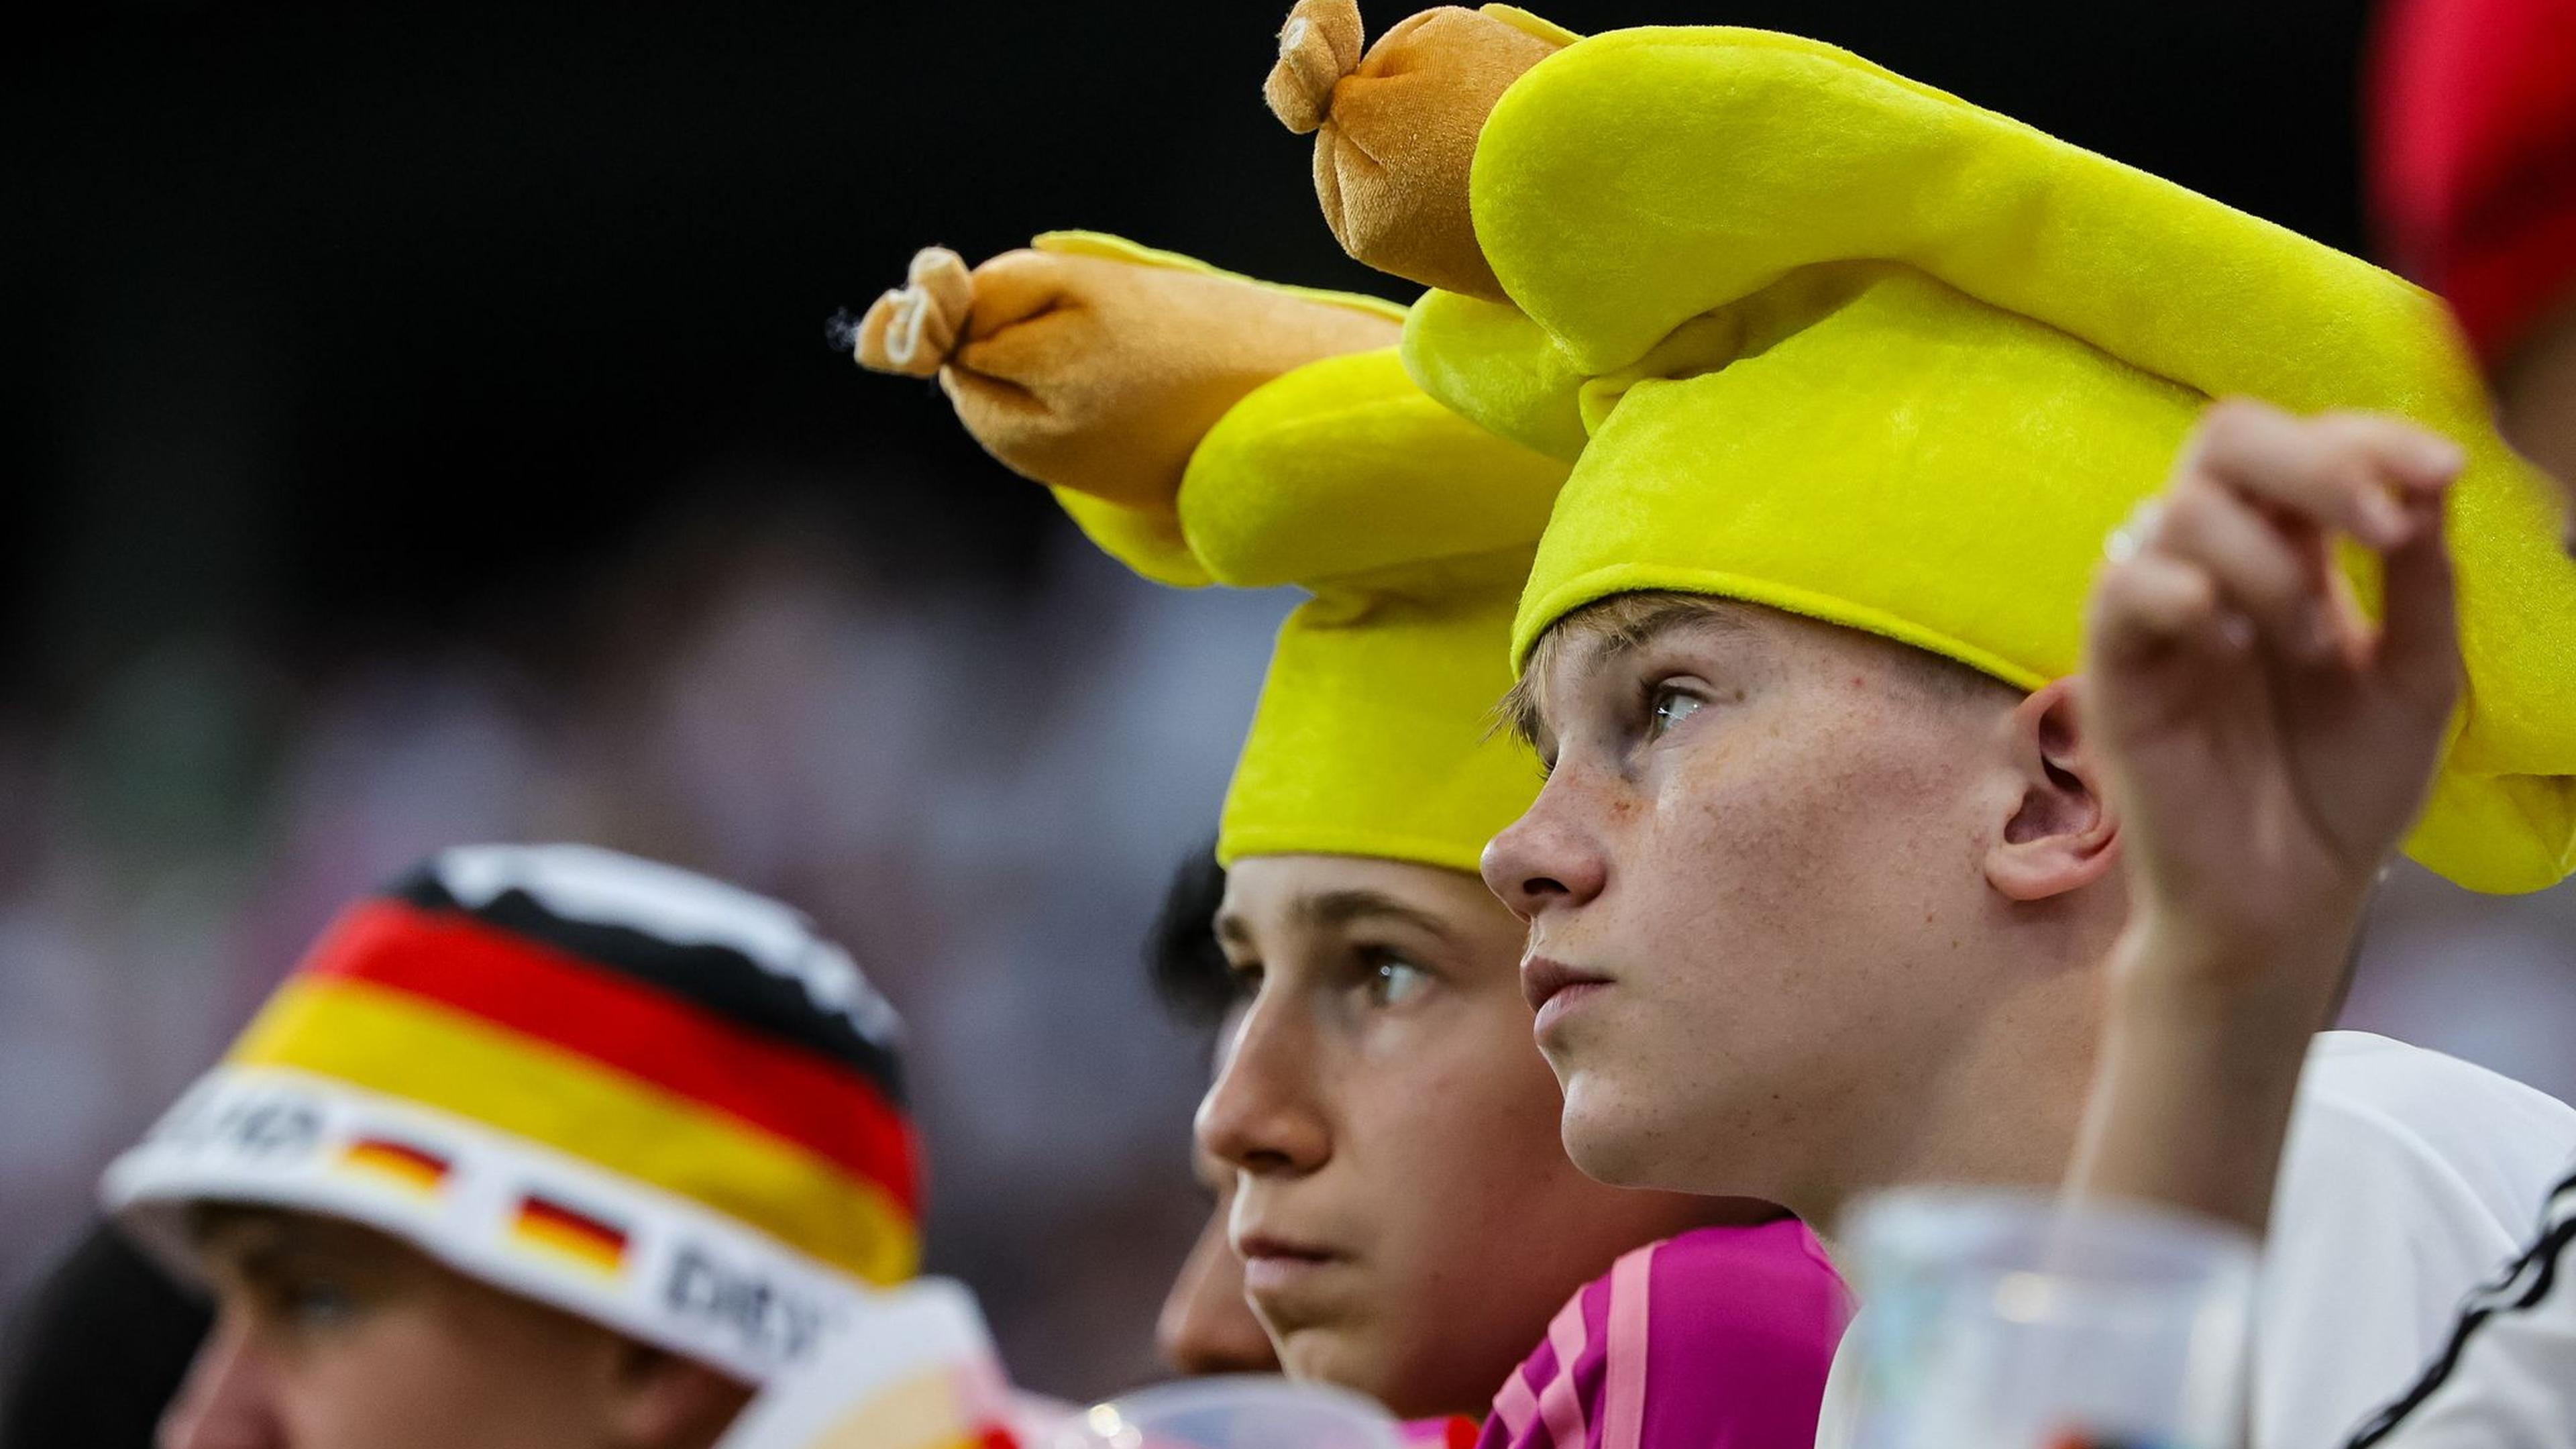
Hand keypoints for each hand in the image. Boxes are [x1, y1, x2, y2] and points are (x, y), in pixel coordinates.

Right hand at [2083, 399, 2463, 1010]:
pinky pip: (2123, 587)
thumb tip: (2432, 482)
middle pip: (2227, 439)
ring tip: (2308, 640)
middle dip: (2312, 462)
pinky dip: (2186, 594)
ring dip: (2266, 560)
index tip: (2441, 475)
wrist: (2285, 901)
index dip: (2373, 438)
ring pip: (2180, 507)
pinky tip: (2234, 646)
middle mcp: (2218, 564)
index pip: (2311, 446)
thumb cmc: (2340, 794)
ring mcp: (2160, 612)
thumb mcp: (2417, 681)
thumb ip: (2422, 584)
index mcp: (2292, 553)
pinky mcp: (2113, 667)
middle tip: (2376, 525)